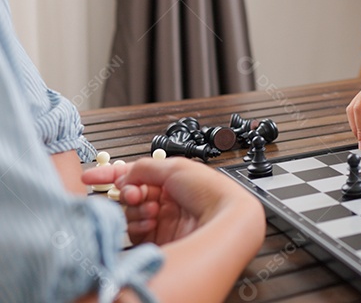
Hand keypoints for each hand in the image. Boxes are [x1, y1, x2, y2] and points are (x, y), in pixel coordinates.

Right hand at [82, 156, 261, 244]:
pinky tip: (150, 222)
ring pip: (129, 213)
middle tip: (135, 194)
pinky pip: (135, 231)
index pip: (133, 173)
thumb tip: (123, 174)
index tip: (91, 176)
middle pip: (128, 194)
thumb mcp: (175, 167)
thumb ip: (143, 169)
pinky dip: (138, 225)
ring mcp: (161, 219)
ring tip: (151, 209)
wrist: (224, 216)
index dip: (111, 174)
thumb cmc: (210, 190)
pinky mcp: (159, 238)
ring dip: (136, 210)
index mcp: (170, 177)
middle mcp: (164, 198)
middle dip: (128, 193)